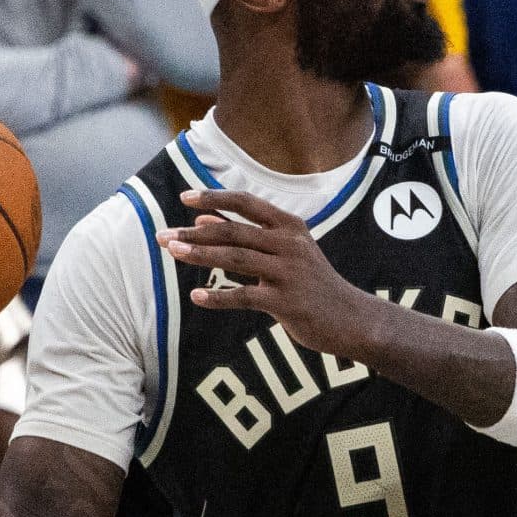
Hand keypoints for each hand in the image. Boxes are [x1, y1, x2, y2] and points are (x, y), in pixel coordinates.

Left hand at [157, 189, 378, 355]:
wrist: (352, 319)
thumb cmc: (314, 284)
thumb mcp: (287, 252)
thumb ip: (248, 236)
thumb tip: (202, 221)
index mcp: (290, 227)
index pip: (247, 203)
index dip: (215, 198)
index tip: (185, 198)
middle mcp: (290, 244)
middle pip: (234, 231)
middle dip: (195, 232)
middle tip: (163, 236)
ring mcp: (289, 273)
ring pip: (235, 258)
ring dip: (200, 255)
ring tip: (173, 252)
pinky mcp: (286, 302)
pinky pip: (244, 297)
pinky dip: (218, 297)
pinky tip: (197, 297)